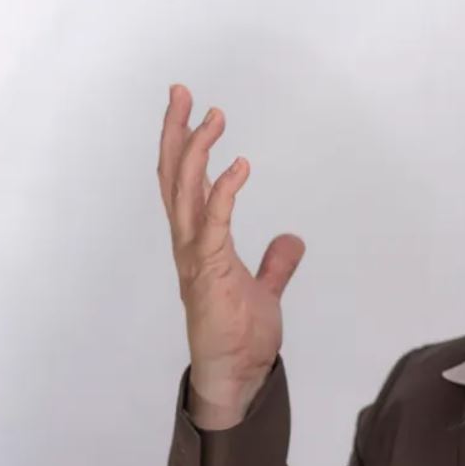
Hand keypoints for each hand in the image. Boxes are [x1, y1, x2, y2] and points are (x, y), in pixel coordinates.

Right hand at [157, 84, 305, 426]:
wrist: (236, 374)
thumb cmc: (241, 337)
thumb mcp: (265, 290)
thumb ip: (275, 264)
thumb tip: (292, 241)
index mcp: (198, 242)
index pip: (182, 183)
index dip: (182, 145)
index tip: (191, 109)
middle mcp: (188, 243)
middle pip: (173, 176)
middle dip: (175, 131)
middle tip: (181, 91)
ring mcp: (195, 256)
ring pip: (184, 191)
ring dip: (195, 150)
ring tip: (211, 116)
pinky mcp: (209, 272)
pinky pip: (212, 223)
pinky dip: (223, 192)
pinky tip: (239, 165)